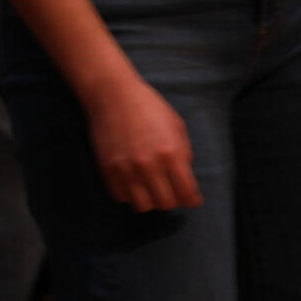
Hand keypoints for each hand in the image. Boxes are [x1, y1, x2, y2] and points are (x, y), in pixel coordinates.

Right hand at [81, 68, 200, 211]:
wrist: (113, 94)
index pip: (187, 193)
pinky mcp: (108, 169)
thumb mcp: (176, 126)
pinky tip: (133, 182)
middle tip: (170, 191)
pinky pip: (122, 197)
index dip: (192, 200)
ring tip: (150, 188)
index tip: (192, 199)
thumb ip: (183, 154)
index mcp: (171, 153)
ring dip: (150, 200)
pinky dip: (130, 194)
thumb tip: (186, 180)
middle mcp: (149, 165)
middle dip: (172, 200)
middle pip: (166, 204)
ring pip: (143, 206)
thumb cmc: (148, 107)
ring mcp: (127, 169)